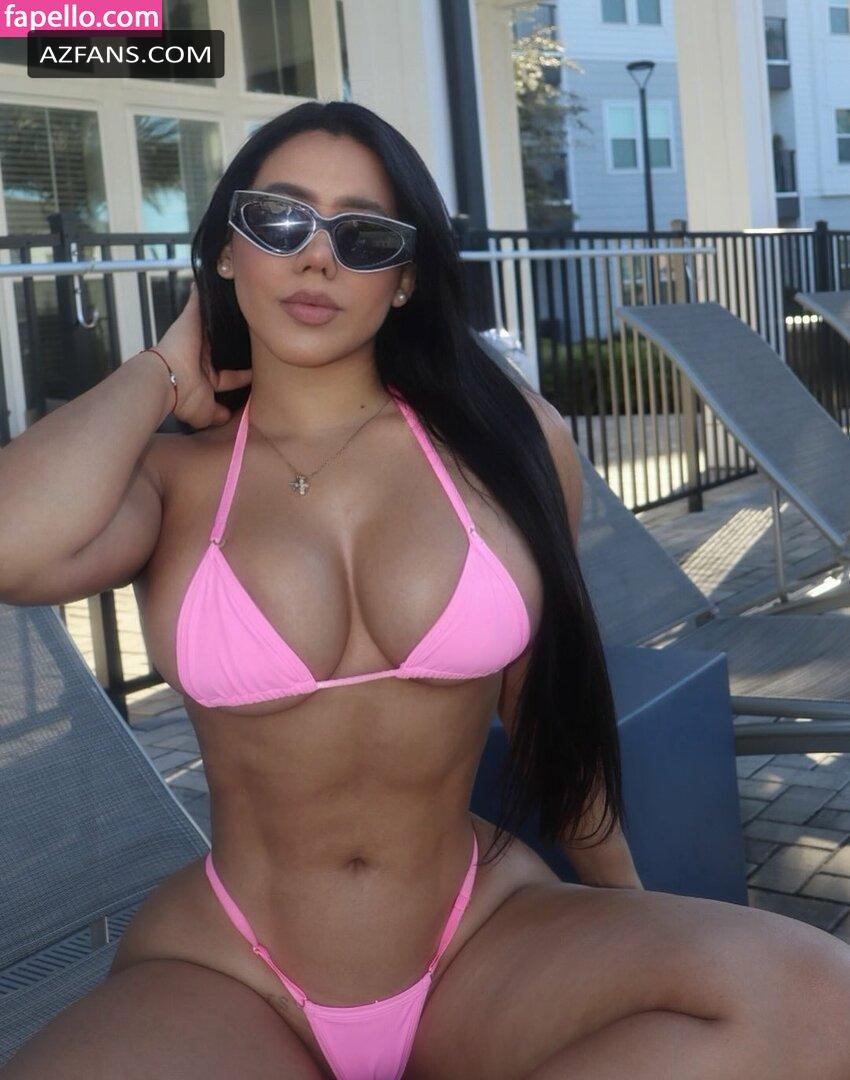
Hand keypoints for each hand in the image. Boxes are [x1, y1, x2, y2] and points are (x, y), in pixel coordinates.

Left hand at [153, 281, 251, 427]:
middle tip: (268, 368)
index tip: (257, 343)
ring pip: (228, 393)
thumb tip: (200, 279)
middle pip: (230, 372)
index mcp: (203, 352)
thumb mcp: (189, 320)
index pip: (224, 348)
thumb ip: (196, 304)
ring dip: (243, 394)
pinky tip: (253, 411)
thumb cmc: (178, 347)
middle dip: (245, 372)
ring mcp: (208, 393)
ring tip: (265, 390)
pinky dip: (232, 416)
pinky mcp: (208, 411)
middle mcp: (206, 373)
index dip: (238, 346)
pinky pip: (223, 415)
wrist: (168, 379)